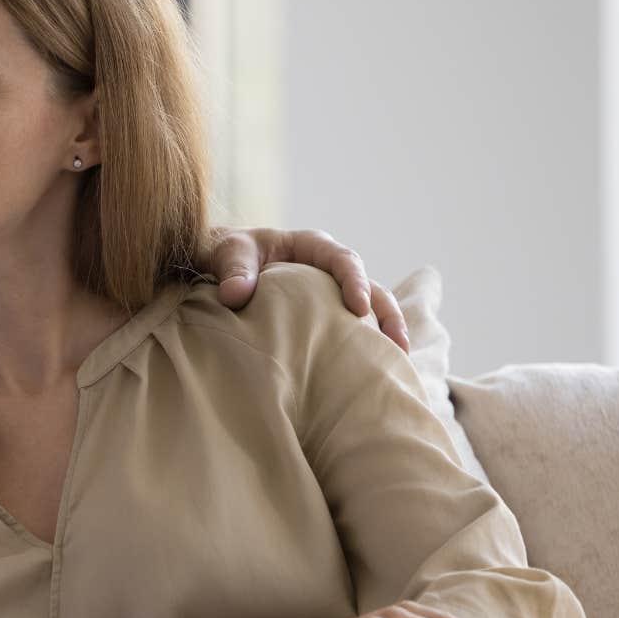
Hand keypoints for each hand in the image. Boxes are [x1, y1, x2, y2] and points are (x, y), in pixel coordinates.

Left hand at [203, 227, 409, 350]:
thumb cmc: (230, 251)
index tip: (359, 307)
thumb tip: (235, 296)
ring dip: (386, 334)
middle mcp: (329, 270)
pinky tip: (374, 371)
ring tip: (398, 363)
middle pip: (371, 288)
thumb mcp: (229, 252)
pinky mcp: (327, 316)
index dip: (355, 282)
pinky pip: (353, 329)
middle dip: (387, 315)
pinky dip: (365, 345)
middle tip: (397, 345)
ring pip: (371, 311)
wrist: (220, 264)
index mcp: (312, 246)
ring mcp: (332, 294)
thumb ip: (234, 270)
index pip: (343, 260)